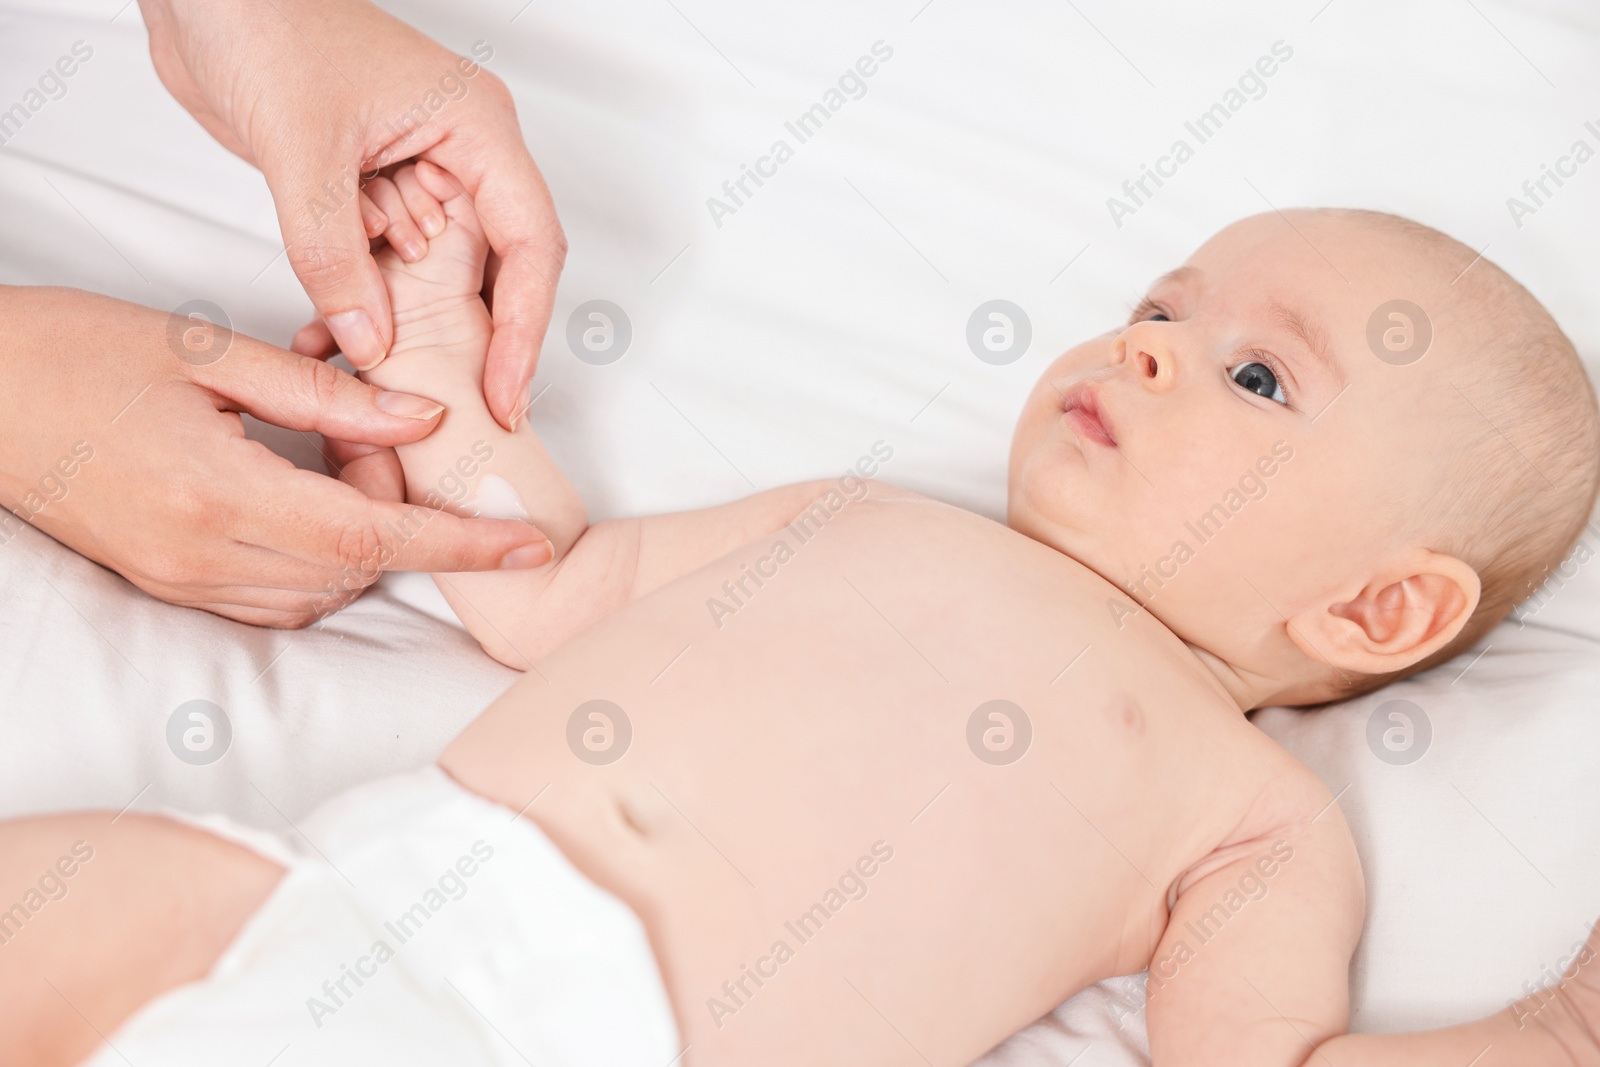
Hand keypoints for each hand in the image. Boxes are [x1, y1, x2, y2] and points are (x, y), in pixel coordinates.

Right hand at [0, 287, 552, 626]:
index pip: (373, 539)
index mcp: (217, 494)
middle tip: (379, 435)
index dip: (462, 544)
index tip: (530, 543)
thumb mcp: (206, 354)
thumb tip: (425, 415)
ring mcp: (180, 582)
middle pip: (355, 570)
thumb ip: (325, 394)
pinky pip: (274, 596)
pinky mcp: (166, 585)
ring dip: (363, 540)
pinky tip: (307, 490)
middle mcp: (201, 557)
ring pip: (320, 592)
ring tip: (336, 454)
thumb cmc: (73, 353)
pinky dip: (319, 558)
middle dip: (404, 516)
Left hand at [136, 0, 563, 429]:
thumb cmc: (265, 19)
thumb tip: (372, 344)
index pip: (530, 243)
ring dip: (411, 330)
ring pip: (438, 279)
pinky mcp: (370, 193)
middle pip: (498, 270)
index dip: (524, 325)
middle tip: (472, 406)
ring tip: (390, 381)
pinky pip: (383, 270)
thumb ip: (332, 255)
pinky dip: (363, 307)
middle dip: (479, 340)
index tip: (507, 389)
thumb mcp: (301, 149)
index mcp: (477, 127)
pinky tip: (334, 337)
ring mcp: (416, 175)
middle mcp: (459, 155)